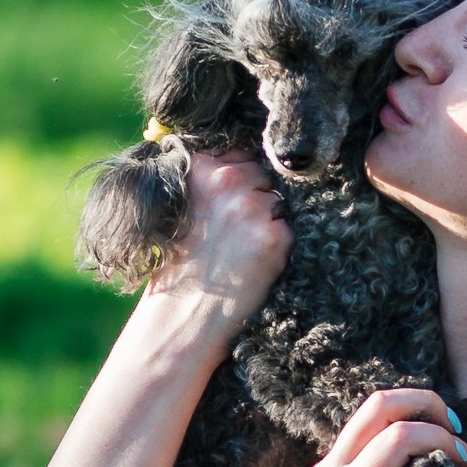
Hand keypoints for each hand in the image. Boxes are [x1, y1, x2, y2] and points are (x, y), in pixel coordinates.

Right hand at [147, 148, 290, 344]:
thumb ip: (208, 181)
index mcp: (200, 168)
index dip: (239, 177)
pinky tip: (253, 264)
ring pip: (279, 202)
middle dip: (256, 197)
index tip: (228, 200)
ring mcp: (254, 207)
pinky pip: (288, 230)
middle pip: (264, 174)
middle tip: (233, 233)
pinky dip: (277, 247)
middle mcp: (228, 180)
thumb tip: (244, 164)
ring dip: (268, 223)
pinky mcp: (275, 235)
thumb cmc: (178, 265)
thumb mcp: (179, 207)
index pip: (240, 152)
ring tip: (240, 250)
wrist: (181, 314)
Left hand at [293, 387, 466, 466]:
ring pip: (369, 416)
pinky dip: (395, 432)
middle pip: (378, 406)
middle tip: (459, 429)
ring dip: (410, 416)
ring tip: (447, 439)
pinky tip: (421, 454)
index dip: (443, 440)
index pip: (400, 438)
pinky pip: (362, 436)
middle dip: (424, 405)